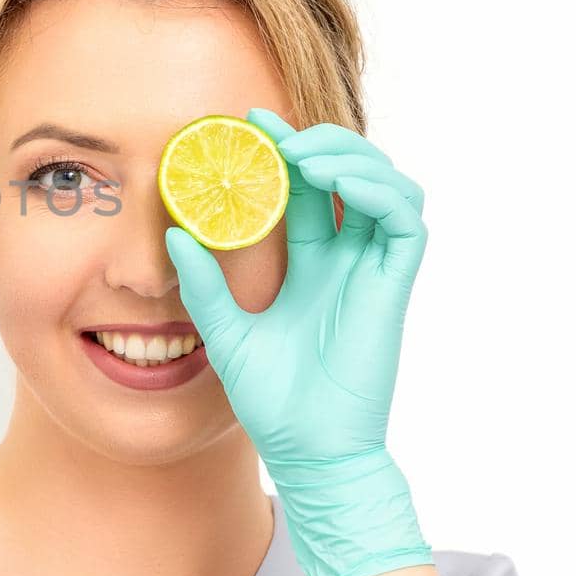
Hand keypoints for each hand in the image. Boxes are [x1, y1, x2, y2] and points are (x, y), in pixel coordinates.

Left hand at [163, 106, 433, 575]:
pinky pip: (403, 221)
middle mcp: (346, 260)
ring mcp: (373, 271)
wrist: (309, 452)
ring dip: (351, 157)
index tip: (248, 123)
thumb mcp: (225, 332)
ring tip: (302, 152)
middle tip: (274, 132)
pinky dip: (377, 190)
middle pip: (352, 175)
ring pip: (387, 186)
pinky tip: (334, 182)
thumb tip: (172, 235)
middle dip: (320, 142)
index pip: (307, 189)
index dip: (287, 150)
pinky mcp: (392, 286)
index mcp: (312, 264)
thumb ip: (203, 285)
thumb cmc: (274, 401)